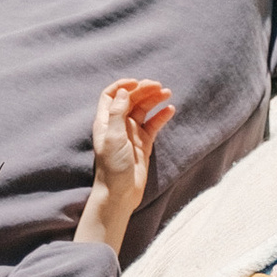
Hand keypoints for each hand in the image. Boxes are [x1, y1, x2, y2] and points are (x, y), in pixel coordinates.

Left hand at [79, 77, 173, 252]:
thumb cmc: (112, 168)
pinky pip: (153, 125)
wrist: (120, 194)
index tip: (137, 82)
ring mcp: (131, 134)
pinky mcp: (144, 143)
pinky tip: (170, 109)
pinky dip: (161, 116)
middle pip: (130, 100)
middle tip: (158, 86)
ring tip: (167, 93)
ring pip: (144, 110)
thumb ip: (118, 113)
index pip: (111, 95)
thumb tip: (124, 91)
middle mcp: (118, 125)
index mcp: (106, 121)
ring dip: (154, 100)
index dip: (123, 86)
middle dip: (144, 90)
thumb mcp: (113, 138)